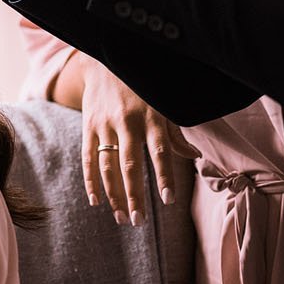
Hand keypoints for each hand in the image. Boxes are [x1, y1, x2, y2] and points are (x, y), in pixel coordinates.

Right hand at [81, 61, 196, 220]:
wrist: (106, 62)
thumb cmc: (142, 88)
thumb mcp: (162, 105)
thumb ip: (175, 134)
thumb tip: (195, 157)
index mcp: (151, 118)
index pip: (160, 152)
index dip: (164, 177)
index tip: (168, 201)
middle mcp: (127, 123)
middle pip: (130, 165)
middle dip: (134, 195)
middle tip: (138, 221)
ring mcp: (105, 126)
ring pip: (108, 166)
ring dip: (114, 194)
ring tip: (120, 217)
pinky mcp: (88, 127)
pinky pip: (88, 159)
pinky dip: (90, 182)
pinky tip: (96, 201)